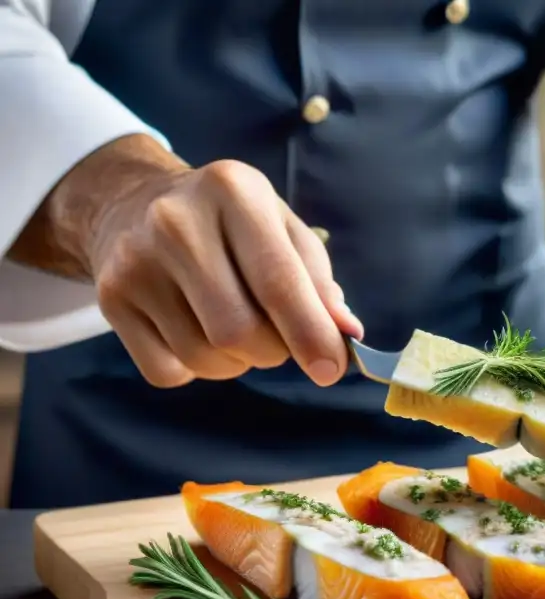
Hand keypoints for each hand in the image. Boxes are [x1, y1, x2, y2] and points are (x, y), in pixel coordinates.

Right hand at [26, 134, 363, 387]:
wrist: (134, 203)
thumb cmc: (231, 224)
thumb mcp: (282, 229)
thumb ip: (318, 281)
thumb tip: (345, 333)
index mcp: (234, 192)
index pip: (277, 281)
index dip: (309, 333)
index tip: (331, 369)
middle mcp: (176, 223)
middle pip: (238, 330)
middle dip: (274, 351)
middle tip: (279, 340)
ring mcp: (135, 262)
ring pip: (205, 357)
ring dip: (238, 362)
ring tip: (235, 327)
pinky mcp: (111, 300)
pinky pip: (169, 372)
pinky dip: (197, 369)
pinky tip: (197, 331)